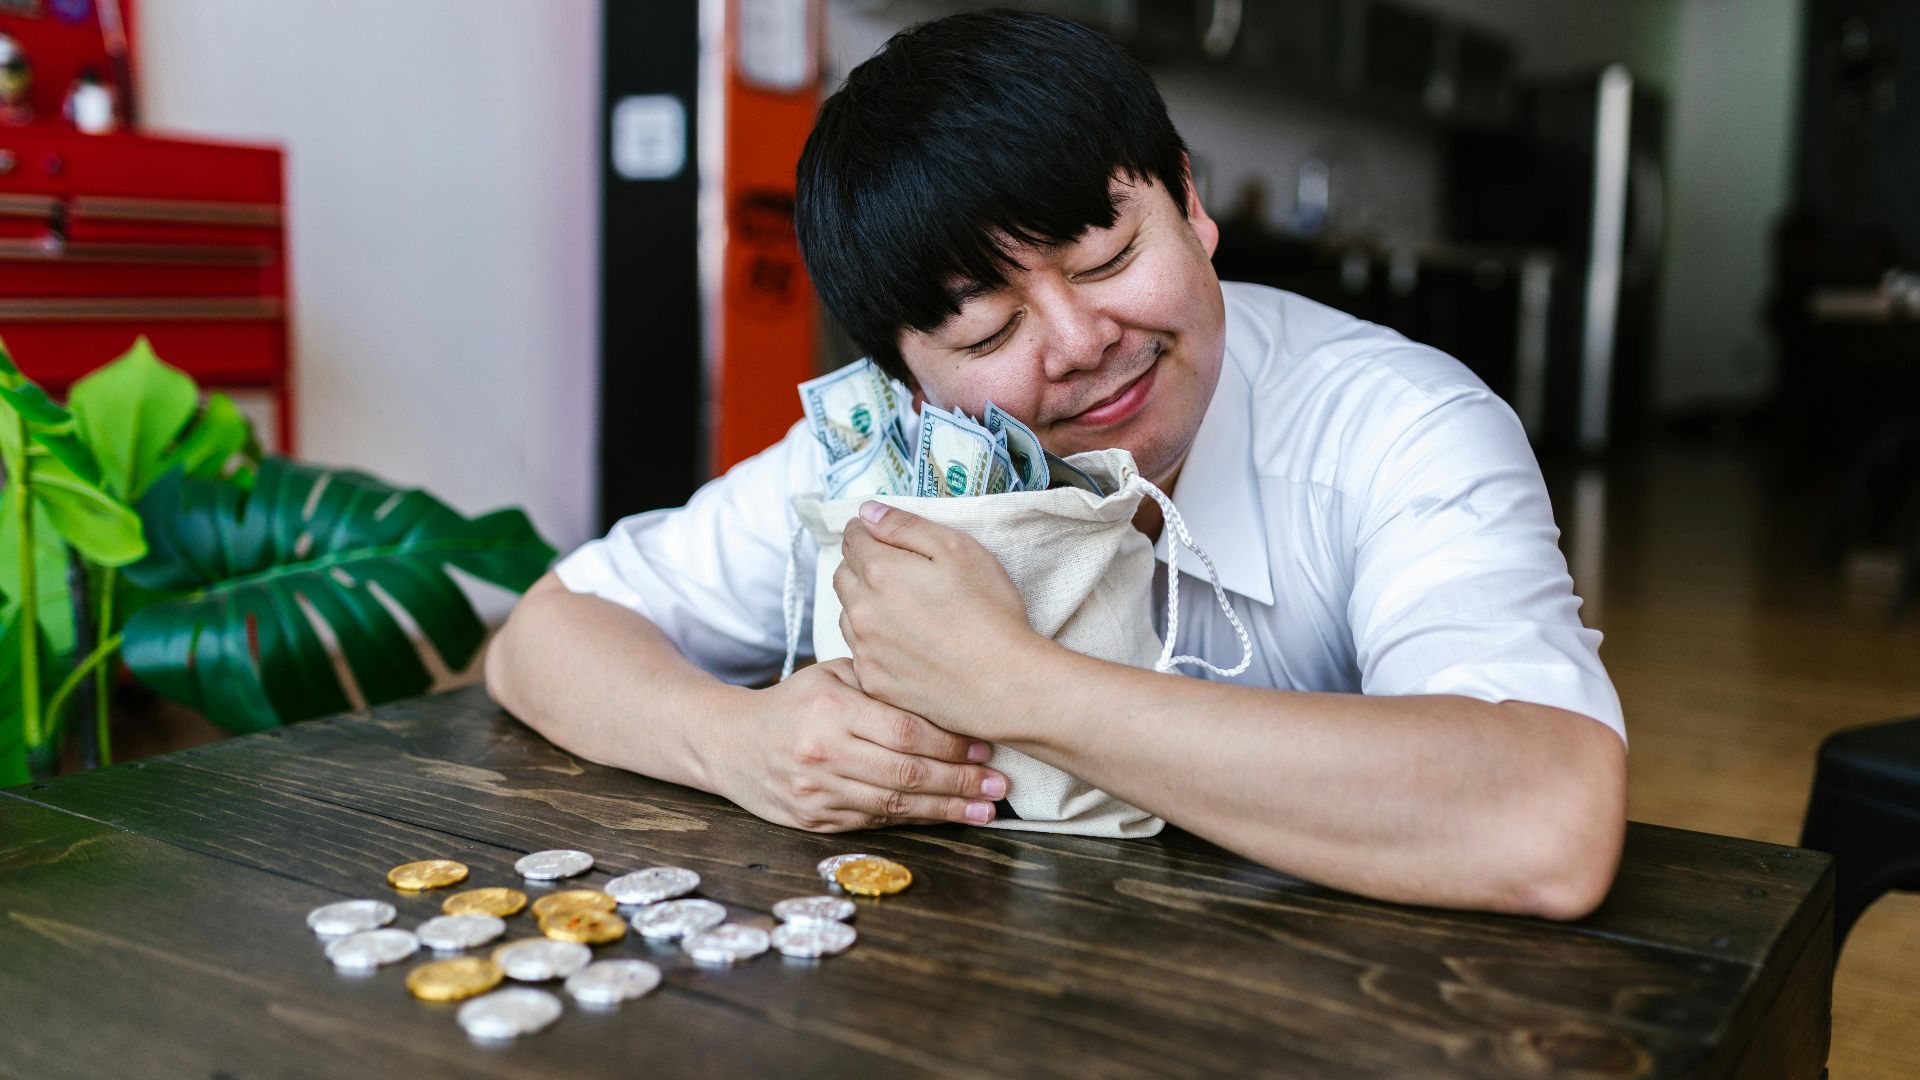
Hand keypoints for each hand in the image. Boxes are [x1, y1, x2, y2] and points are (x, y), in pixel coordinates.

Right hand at [717, 659, 1006, 831]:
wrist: (729, 743)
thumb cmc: (793, 703)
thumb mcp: (830, 676)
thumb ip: (880, 684)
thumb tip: (947, 694)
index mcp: (830, 710)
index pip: (905, 732)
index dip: (951, 743)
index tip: (986, 746)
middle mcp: (823, 754)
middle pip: (906, 773)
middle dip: (960, 781)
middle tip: (999, 785)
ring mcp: (817, 793)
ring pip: (894, 804)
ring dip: (946, 809)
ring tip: (985, 809)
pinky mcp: (814, 822)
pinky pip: (874, 821)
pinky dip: (913, 820)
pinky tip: (944, 817)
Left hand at [834, 501, 1047, 728]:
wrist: (1005, 683)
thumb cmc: (989, 613)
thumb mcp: (958, 549)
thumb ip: (905, 526)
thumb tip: (867, 512)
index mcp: (880, 572)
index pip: (851, 537)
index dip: (868, 531)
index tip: (883, 535)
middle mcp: (862, 611)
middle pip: (843, 575)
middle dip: (862, 565)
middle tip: (900, 572)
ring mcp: (865, 650)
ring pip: (848, 614)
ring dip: (866, 604)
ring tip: (907, 610)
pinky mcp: (874, 682)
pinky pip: (860, 652)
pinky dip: (874, 642)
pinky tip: (908, 643)